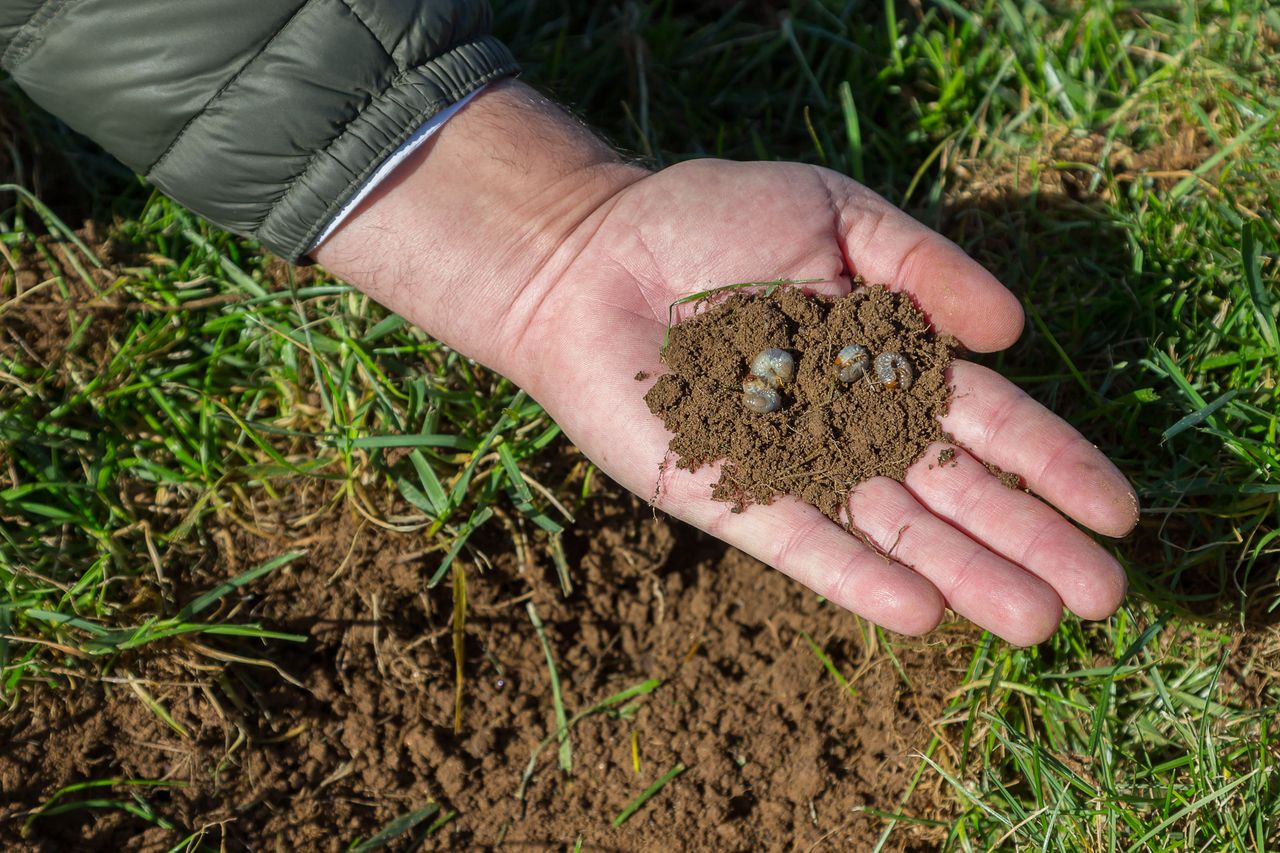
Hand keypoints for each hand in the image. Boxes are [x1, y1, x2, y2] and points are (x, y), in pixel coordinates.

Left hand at [317, 82, 1137, 645]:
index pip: (986, 420)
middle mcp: (848, 423)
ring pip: (891, 528)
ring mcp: (790, 464)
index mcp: (885, 359)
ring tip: (1034, 623)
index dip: (1052, 465)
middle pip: (953, 491)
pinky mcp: (725, 492)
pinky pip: (798, 540)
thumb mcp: (833, 214)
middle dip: (1027, 541)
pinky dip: (854, 576)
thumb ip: (924, 266)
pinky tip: (917, 613)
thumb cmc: (709, 220)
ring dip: (964, 575)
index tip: (1118, 514)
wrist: (591, 252)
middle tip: (1102, 599)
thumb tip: (1014, 332)